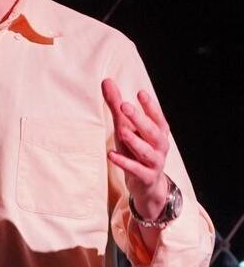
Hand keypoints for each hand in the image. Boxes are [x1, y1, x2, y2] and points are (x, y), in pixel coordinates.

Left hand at [102, 79, 169, 219]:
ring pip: (146, 151)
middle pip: (151, 131)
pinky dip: (124, 162)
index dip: (150, 106)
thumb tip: (106, 81)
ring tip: (121, 131)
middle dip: (139, 119)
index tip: (140, 93)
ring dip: (134, 141)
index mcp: (158, 132)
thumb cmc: (136, 151)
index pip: (157, 117)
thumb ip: (117, 107)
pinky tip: (111, 155)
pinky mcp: (145, 177)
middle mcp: (160, 146)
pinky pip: (136, 169)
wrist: (148, 185)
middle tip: (124, 106)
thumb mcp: (126, 127)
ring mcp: (154, 163)